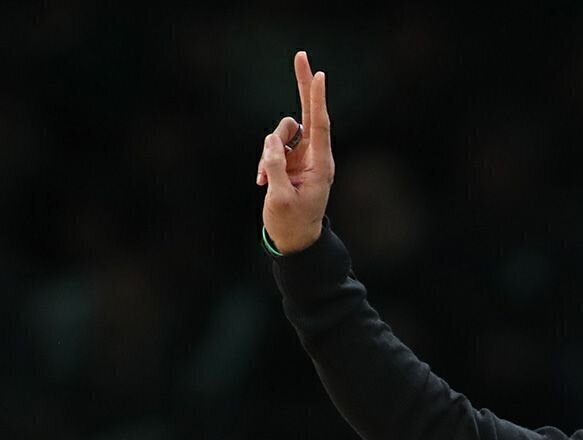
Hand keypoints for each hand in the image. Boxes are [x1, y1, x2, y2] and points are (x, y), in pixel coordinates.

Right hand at [255, 50, 333, 253]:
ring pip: (280, 133)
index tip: (318, 75)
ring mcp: (301, 157)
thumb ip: (276, 168)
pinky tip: (262, 182)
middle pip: (306, 113)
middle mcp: (314, 156)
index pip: (319, 125)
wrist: (294, 241)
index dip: (317, 99)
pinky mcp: (289, 161)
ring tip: (265, 178)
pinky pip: (271, 148)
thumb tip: (271, 144)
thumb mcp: (281, 198)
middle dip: (303, 85)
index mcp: (321, 164)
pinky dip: (263, 161)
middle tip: (301, 54)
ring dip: (268, 151)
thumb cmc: (293, 223)